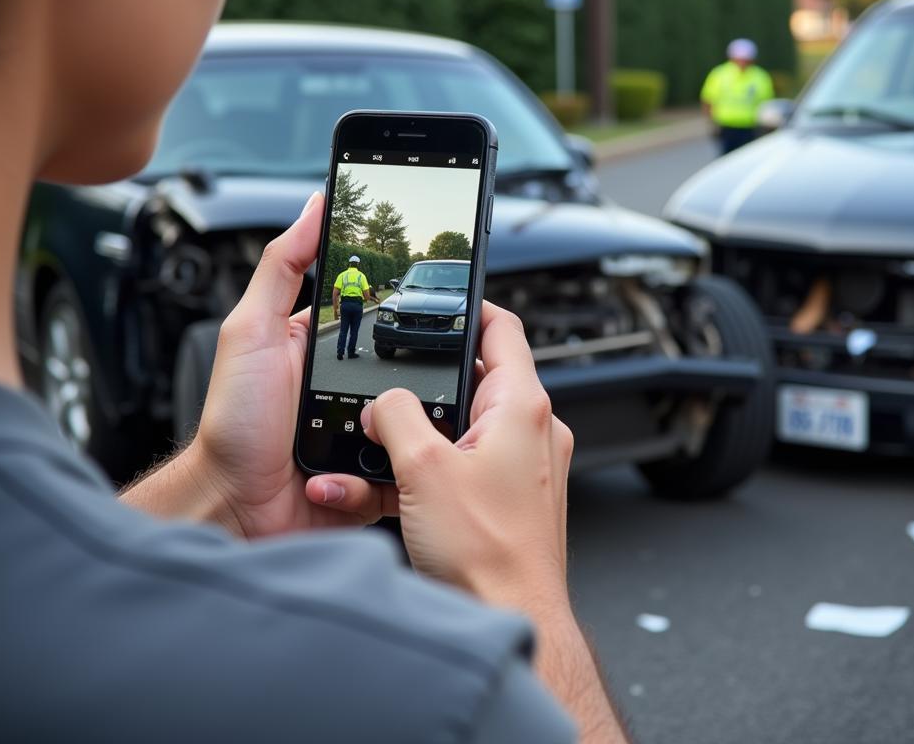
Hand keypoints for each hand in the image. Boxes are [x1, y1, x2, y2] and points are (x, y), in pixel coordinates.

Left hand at [188, 192, 395, 536]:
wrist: (233, 507)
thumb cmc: (234, 422)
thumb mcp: (252, 329)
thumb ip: (283, 266)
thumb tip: (315, 205)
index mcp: (327, 345)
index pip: (378, 313)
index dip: (403, 305)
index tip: (431, 297)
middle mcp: (353, 386)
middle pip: (411, 367)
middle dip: (424, 374)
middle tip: (412, 382)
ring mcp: (368, 432)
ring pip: (420, 419)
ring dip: (411, 426)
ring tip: (376, 433)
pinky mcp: (378, 475)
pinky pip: (408, 469)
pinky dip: (392, 472)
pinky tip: (358, 471)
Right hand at [310, 301, 574, 609]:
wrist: (508, 616)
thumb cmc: (487, 555)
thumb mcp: (423, 469)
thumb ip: (397, 416)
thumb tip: (383, 400)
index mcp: (521, 407)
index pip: (502, 328)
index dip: (471, 306)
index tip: (443, 299)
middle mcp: (530, 430)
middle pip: (475, 378)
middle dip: (427, 383)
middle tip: (390, 389)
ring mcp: (522, 464)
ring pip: (463, 425)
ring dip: (420, 433)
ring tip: (383, 447)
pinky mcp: (507, 495)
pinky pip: (464, 463)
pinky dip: (429, 467)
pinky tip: (391, 487)